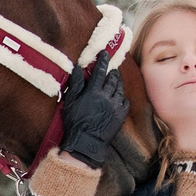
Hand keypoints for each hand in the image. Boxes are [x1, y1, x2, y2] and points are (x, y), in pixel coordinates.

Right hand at [58, 53, 127, 168]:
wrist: (86, 143)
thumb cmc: (75, 123)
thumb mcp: (70, 102)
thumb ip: (75, 84)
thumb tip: (77, 68)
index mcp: (93, 92)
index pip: (100, 71)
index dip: (103, 61)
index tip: (105, 53)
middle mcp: (106, 97)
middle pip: (112, 79)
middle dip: (112, 71)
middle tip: (111, 68)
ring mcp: (115, 106)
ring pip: (120, 89)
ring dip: (118, 81)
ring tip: (116, 78)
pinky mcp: (120, 116)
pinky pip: (125, 102)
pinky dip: (122, 97)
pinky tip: (120, 97)